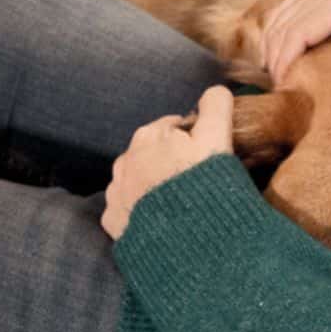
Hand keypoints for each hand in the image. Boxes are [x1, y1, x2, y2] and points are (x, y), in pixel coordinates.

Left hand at [102, 85, 234, 240]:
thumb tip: (215, 90)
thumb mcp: (216, 138)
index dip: (195, 137)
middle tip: (198, 178)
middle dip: (172, 160)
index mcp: (149, 135)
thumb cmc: (204, 184)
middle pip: (154, 152)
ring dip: (155, 184)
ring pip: (138, 179)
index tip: (208, 154)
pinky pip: (128, 209)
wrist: (186, 241)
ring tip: (181, 202)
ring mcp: (116, 193)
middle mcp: (125, 160)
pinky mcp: (114, 223)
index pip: (175, 126)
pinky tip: (163, 220)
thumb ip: (215, 107)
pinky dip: (142, 210)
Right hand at [261, 0, 330, 86]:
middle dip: (276, 61)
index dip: (288, 59)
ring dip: (272, 47)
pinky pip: (287, 8)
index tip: (285, 85)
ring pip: (280, 18)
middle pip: (284, 30)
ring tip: (275, 77)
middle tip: (281, 93)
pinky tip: (275, 47)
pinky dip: (276, 30)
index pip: (302, 31)